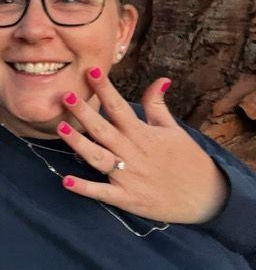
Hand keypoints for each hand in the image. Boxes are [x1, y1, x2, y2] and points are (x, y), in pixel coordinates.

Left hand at [56, 68, 227, 223]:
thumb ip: (157, 106)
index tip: (91, 71)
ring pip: (98, 156)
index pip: (119, 107)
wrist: (208, 198)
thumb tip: (160, 79)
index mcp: (142, 133)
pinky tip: (66, 181)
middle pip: (103, 129)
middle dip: (84, 112)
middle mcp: (132, 152)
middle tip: (65, 96)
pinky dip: (85, 188)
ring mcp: (128, 175)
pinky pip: (102, 192)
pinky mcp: (127, 197)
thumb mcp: (173, 130)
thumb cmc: (188, 160)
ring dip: (79, 143)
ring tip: (61, 129)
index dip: (105, 89)